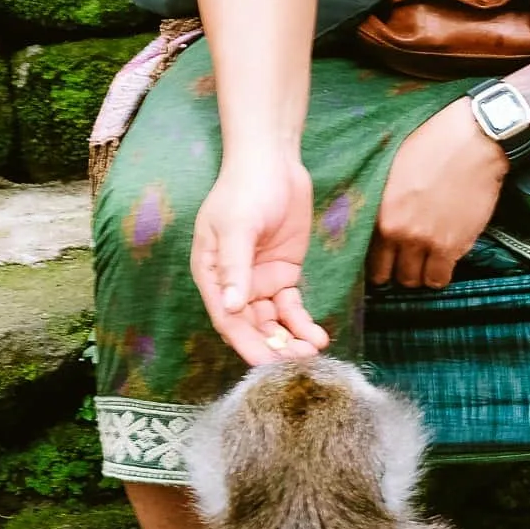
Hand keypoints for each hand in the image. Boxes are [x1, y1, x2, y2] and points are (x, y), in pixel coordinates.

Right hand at [189, 152, 329, 366]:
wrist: (273, 162)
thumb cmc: (245, 189)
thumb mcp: (237, 226)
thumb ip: (235, 267)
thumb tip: (232, 308)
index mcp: (212, 274)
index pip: (227, 319)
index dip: (246, 344)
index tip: (266, 365)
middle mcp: (234, 284)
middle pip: (251, 326)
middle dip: (272, 347)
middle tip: (298, 364)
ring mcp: (259, 280)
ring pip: (273, 322)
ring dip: (289, 339)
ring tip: (312, 352)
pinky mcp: (284, 274)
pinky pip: (292, 307)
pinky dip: (302, 323)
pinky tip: (317, 336)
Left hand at [368, 99, 507, 289]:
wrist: (474, 142)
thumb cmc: (433, 145)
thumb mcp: (393, 168)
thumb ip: (382, 200)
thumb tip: (377, 219)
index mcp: (380, 213)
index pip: (369, 259)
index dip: (378, 264)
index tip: (386, 262)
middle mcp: (399, 233)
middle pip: (393, 274)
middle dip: (400, 270)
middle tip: (408, 261)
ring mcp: (427, 242)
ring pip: (416, 281)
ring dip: (421, 274)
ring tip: (427, 262)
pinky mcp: (454, 246)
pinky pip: (441, 278)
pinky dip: (440, 274)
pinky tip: (443, 261)